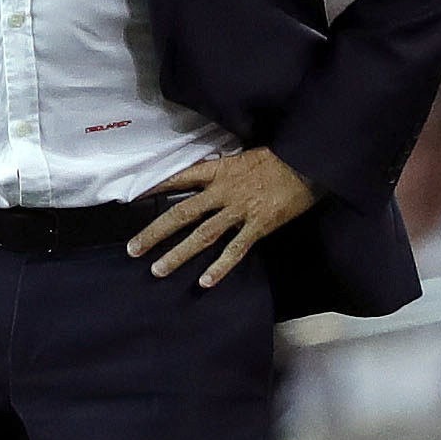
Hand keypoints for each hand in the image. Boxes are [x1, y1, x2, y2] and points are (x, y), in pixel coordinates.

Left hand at [125, 148, 318, 287]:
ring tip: (157, 270)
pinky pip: (236, 249)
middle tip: (132, 249)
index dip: (154, 188)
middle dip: (155, 232)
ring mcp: (240, 210)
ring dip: (178, 254)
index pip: (178, 179)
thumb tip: (204, 177)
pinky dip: (220, 267)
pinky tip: (205, 282)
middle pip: (182, 212)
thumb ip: (222, 171)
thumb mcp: (243, 157)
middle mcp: (223, 191)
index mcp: (219, 171)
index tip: (131, 199)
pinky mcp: (260, 225)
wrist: (309, 161)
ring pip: (202, 235)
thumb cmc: (278, 158)